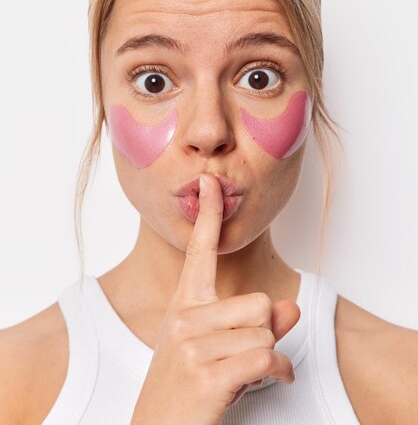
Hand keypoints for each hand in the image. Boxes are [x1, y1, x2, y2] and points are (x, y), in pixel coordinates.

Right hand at [130, 173, 299, 424]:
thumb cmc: (186, 388)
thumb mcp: (216, 349)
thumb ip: (255, 324)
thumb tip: (291, 307)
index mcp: (185, 305)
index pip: (199, 251)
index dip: (208, 215)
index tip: (210, 182)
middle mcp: (185, 317)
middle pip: (259, 302)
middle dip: (265, 331)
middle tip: (246, 354)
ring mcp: (192, 345)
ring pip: (265, 331)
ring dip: (269, 357)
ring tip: (247, 372)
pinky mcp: (205, 374)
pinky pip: (266, 357)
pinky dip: (278, 372)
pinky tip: (270, 381)